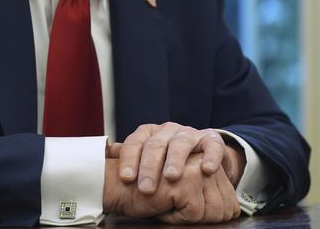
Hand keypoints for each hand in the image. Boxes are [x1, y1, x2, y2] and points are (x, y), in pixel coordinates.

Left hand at [108, 123, 240, 193]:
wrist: (201, 153)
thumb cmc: (167, 160)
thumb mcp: (147, 157)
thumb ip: (129, 156)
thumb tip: (107, 154)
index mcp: (150, 133)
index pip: (135, 142)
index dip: (129, 160)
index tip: (126, 179)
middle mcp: (169, 130)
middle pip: (156, 145)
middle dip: (149, 167)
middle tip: (146, 188)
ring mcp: (191, 133)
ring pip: (181, 143)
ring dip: (175, 160)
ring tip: (171, 177)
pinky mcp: (212, 140)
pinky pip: (212, 146)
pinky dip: (210, 157)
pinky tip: (206, 169)